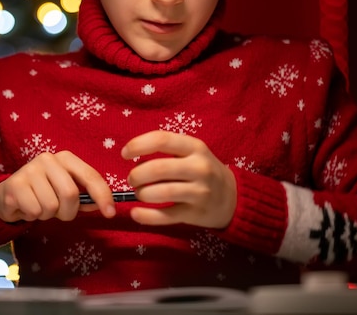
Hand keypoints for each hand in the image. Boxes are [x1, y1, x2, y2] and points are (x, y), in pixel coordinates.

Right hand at [0, 151, 115, 222]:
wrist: (8, 194)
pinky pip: (35, 211)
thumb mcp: (65, 191)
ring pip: (51, 206)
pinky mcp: (15, 184)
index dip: (102, 195)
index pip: (90, 176)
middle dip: (68, 211)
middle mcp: (48, 159)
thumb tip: (106, 206)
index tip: (110, 213)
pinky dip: (33, 216)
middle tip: (59, 212)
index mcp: (65, 158)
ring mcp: (30, 170)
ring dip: (48, 215)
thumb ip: (85, 198)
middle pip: (70, 194)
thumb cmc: (43, 192)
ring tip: (39, 206)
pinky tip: (26, 207)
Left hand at [122, 131, 236, 228]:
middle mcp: (200, 168)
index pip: (162, 140)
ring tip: (139, 194)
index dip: (138, 145)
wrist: (232, 197)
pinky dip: (146, 216)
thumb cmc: (202, 170)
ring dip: (142, 194)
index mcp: (195, 147)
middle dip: (137, 175)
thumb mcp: (192, 152)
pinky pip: (166, 216)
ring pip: (162, 193)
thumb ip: (167, 149)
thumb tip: (132, 152)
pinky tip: (136, 213)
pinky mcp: (196, 214)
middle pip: (159, 168)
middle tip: (132, 180)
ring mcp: (200, 192)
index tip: (125, 153)